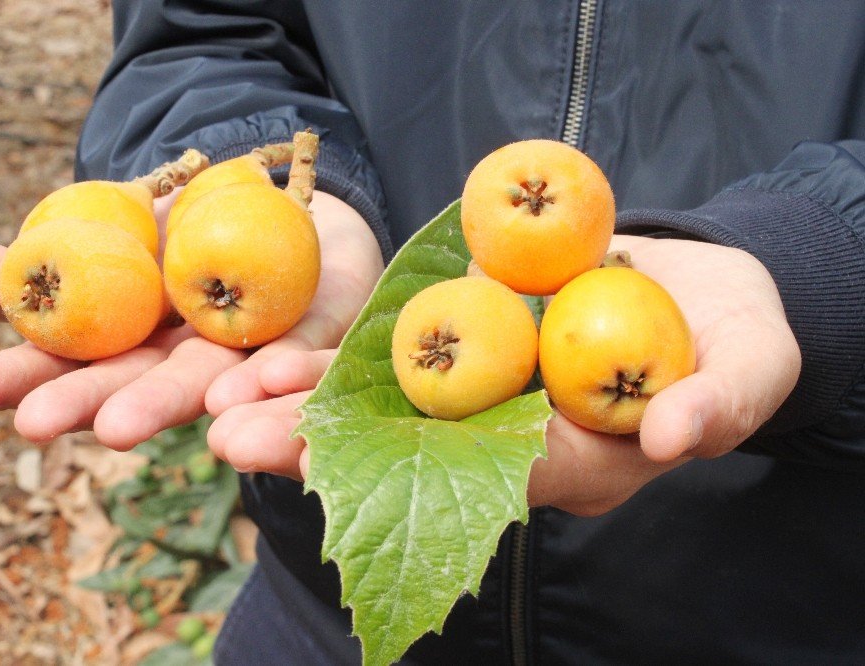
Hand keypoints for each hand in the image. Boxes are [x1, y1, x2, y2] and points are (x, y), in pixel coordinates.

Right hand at [0, 190, 383, 449]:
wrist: (294, 208)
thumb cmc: (194, 226)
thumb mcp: (120, 225)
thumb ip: (57, 250)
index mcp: (141, 343)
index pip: (76, 367)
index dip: (23, 381)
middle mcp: (194, 363)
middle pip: (141, 388)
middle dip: (89, 404)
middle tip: (33, 425)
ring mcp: (256, 356)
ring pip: (215, 383)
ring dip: (170, 403)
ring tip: (121, 427)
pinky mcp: (322, 341)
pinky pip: (306, 354)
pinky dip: (283, 369)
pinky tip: (252, 381)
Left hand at [207, 235, 801, 515]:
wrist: (702, 291)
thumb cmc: (735, 338)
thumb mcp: (751, 363)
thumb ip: (720, 400)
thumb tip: (671, 435)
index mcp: (577, 461)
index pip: (486, 478)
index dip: (411, 478)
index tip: (327, 477)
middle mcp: (513, 439)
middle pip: (410, 456)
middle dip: (319, 453)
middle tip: (230, 443)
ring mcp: (484, 392)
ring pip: (385, 409)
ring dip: (302, 404)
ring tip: (219, 404)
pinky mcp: (468, 341)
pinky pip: (395, 355)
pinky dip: (333, 359)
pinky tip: (264, 358)